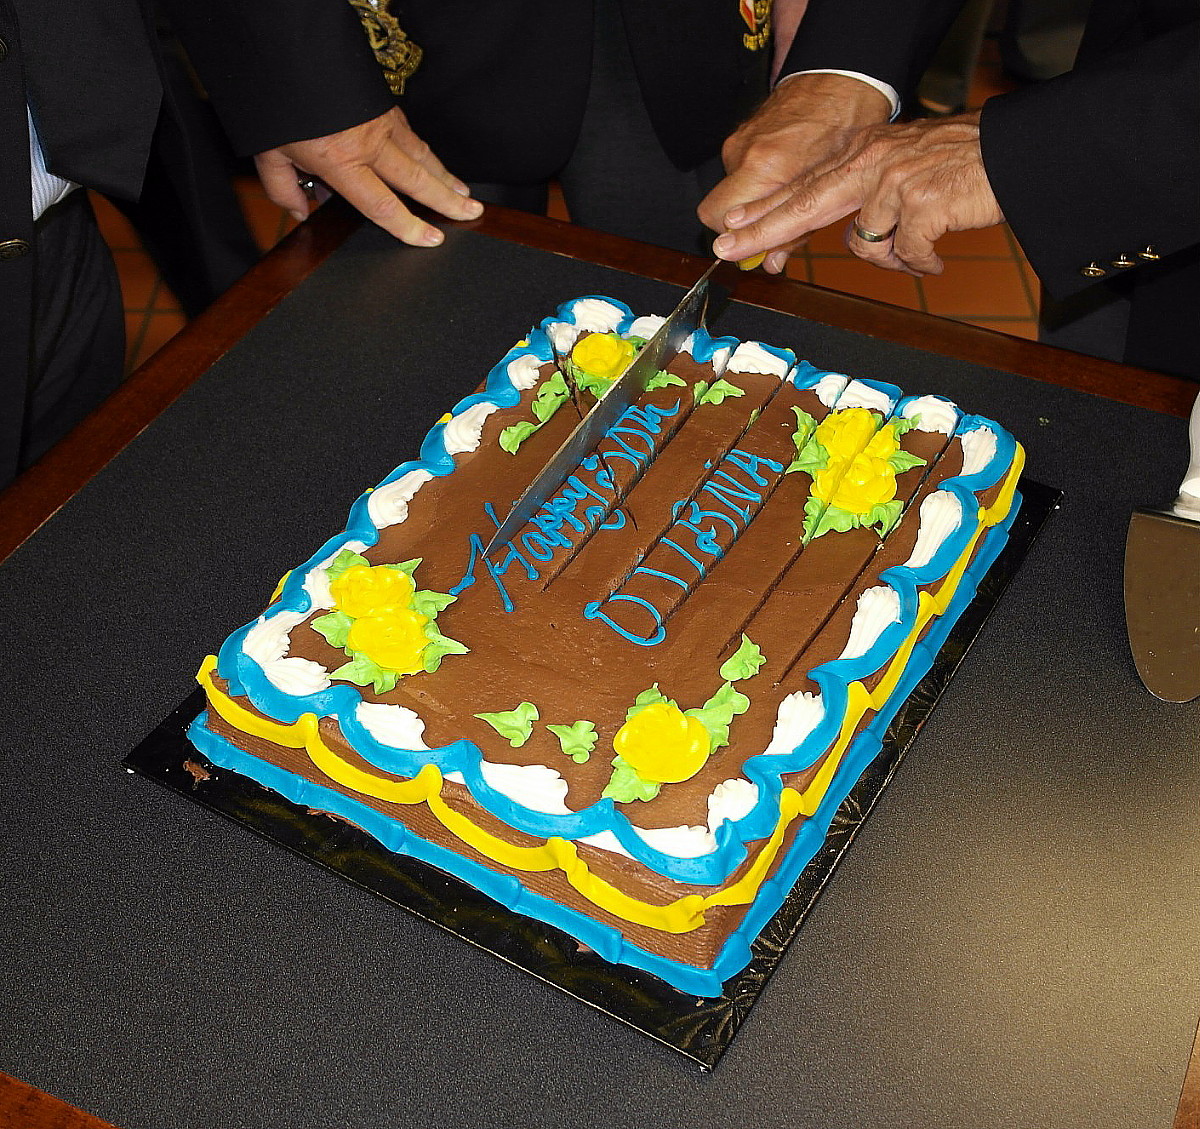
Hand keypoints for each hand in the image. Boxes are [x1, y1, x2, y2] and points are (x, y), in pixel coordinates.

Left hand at [254, 107, 482, 244]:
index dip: (409, 227)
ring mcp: (380, 121)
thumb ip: (284, 188)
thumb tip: (300, 212)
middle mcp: (368, 143)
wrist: (285, 45)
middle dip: (447, 199)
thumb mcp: (268, 152)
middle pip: (418, 180)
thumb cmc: (275, 98)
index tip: (432, 239)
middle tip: (471, 212)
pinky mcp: (381, 103)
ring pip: (421, 154)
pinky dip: (426, 152)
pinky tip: (434, 162)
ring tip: (463, 192)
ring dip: (445, 175)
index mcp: (341, 162)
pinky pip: (410, 134)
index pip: (382, 205)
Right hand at [698, 73, 891, 273]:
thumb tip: (771, 262)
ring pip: (730, 191)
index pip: (720, 220)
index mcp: (767, 166)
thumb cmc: (844, 125)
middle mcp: (745, 153)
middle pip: (713, 211)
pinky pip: (740, 170)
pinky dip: (756, 181)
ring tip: (783, 197)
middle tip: (761, 231)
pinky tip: (782, 175)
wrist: (840, 77)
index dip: (732, 239)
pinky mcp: (742, 133)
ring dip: (750, 202)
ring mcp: (740, 141)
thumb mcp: (830, 188)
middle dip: (733, 226)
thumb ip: (795, 230)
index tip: (744, 250)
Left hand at [713, 111, 1004, 276]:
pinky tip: (938, 256)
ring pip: (867, 244)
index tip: (732, 227)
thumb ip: (870, 198)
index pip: (804, 185)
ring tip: (921, 250)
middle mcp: (871, 161)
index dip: (765, 210)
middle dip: (762, 230)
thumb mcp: (903, 171)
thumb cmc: (961, 168)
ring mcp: (894, 181)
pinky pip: (906, 254)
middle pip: (804, 203)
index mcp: (863, 152)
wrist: (1014, 153)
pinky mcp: (920, 203)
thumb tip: (857, 239)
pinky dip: (924, 262)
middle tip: (725, 249)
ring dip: (895, 258)